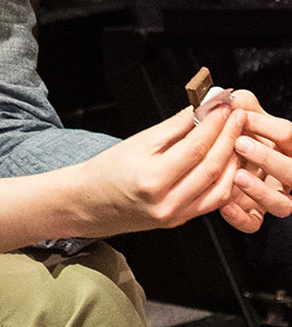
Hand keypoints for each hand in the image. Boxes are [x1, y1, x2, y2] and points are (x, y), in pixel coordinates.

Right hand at [76, 103, 244, 234]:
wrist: (89, 202)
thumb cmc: (106, 172)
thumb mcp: (137, 142)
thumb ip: (174, 127)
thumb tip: (201, 109)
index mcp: (151, 179)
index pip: (195, 147)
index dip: (214, 124)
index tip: (223, 106)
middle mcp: (166, 201)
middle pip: (212, 165)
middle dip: (229, 136)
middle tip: (237, 116)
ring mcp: (175, 214)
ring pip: (221, 185)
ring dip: (234, 158)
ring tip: (237, 136)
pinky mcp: (181, 220)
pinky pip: (214, 199)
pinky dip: (226, 178)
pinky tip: (228, 160)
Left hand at [227, 90, 291, 230]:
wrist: (213, 162)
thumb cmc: (237, 135)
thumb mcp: (244, 116)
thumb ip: (243, 106)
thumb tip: (235, 99)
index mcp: (287, 148)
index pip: (288, 136)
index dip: (268, 126)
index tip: (242, 117)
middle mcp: (287, 175)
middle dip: (268, 157)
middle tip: (240, 144)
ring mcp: (274, 197)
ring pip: (282, 204)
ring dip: (260, 190)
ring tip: (238, 175)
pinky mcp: (254, 215)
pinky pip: (254, 223)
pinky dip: (240, 216)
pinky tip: (225, 204)